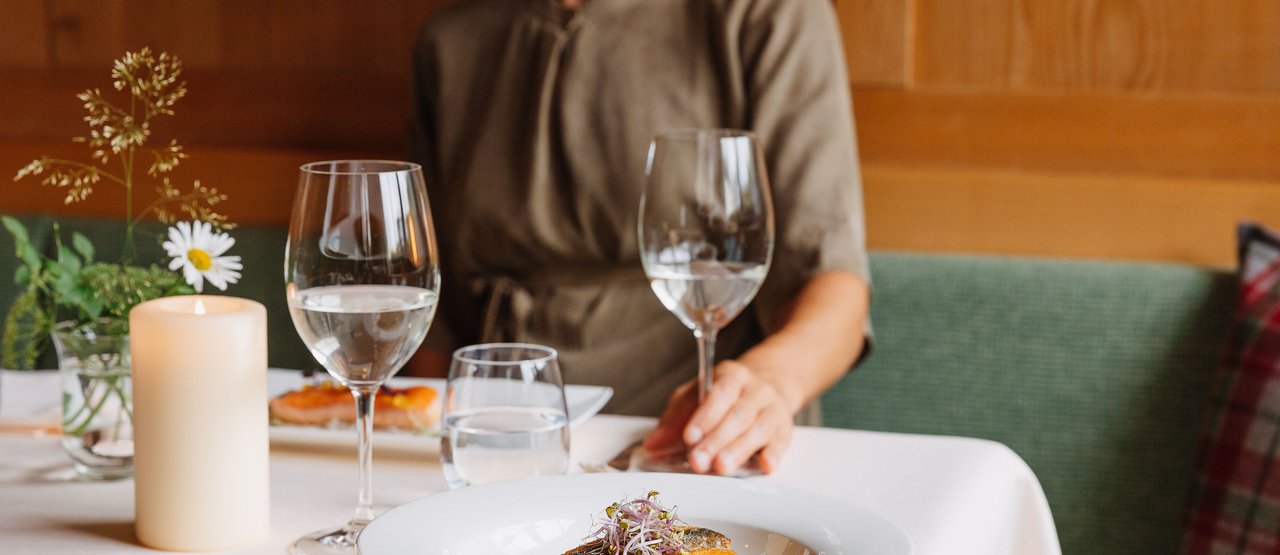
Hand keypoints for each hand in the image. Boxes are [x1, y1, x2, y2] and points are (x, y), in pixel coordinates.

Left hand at [643, 360, 794, 474]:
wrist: (768, 387)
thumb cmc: (724, 396)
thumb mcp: (695, 397)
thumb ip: (675, 418)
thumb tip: (653, 443)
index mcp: (732, 376)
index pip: (719, 394)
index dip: (705, 416)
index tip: (690, 437)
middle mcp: (756, 390)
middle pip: (738, 415)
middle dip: (716, 440)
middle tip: (698, 461)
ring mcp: (773, 409)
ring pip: (759, 429)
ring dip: (739, 450)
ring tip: (721, 467)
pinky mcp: (785, 429)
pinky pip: (781, 441)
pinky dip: (774, 453)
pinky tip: (764, 465)